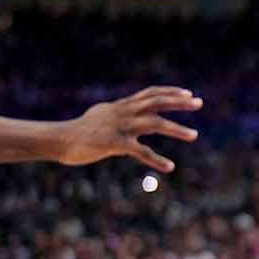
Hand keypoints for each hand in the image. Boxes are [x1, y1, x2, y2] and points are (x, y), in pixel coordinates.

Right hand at [54, 87, 202, 171]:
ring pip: (154, 123)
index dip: (170, 92)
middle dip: (179, 102)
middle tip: (199, 102)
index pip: (150, 94)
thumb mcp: (101, 118)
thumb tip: (128, 120)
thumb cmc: (80, 132)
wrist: (59, 140)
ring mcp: (119, 126)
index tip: (188, 93)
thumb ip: (118, 117)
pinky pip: (140, 151)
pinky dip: (156, 159)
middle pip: (156, 102)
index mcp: (121, 106)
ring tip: (194, 134)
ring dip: (176, 129)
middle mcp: (123, 112)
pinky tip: (170, 166)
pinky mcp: (114, 143)